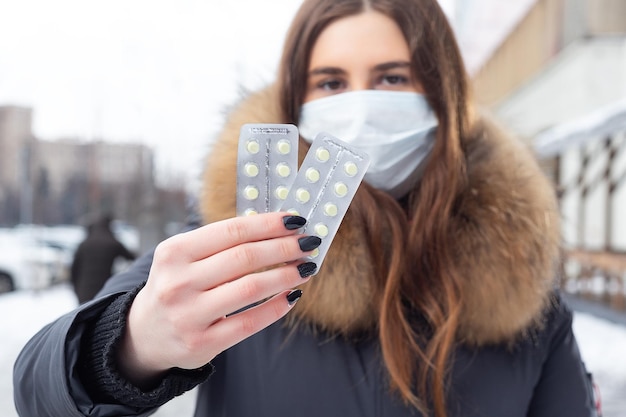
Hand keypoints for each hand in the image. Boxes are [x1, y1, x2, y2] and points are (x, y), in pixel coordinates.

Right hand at [117, 212, 318, 386]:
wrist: (144, 334)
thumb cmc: (176, 285)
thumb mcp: (184, 257)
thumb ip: (221, 242)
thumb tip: (276, 227)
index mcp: (174, 251)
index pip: (232, 230)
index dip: (269, 224)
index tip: (296, 220)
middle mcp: (178, 282)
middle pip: (245, 257)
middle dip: (284, 248)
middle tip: (309, 243)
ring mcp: (189, 315)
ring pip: (251, 288)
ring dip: (286, 275)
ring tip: (306, 267)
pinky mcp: (202, 343)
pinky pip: (250, 322)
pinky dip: (277, 307)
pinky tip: (293, 294)